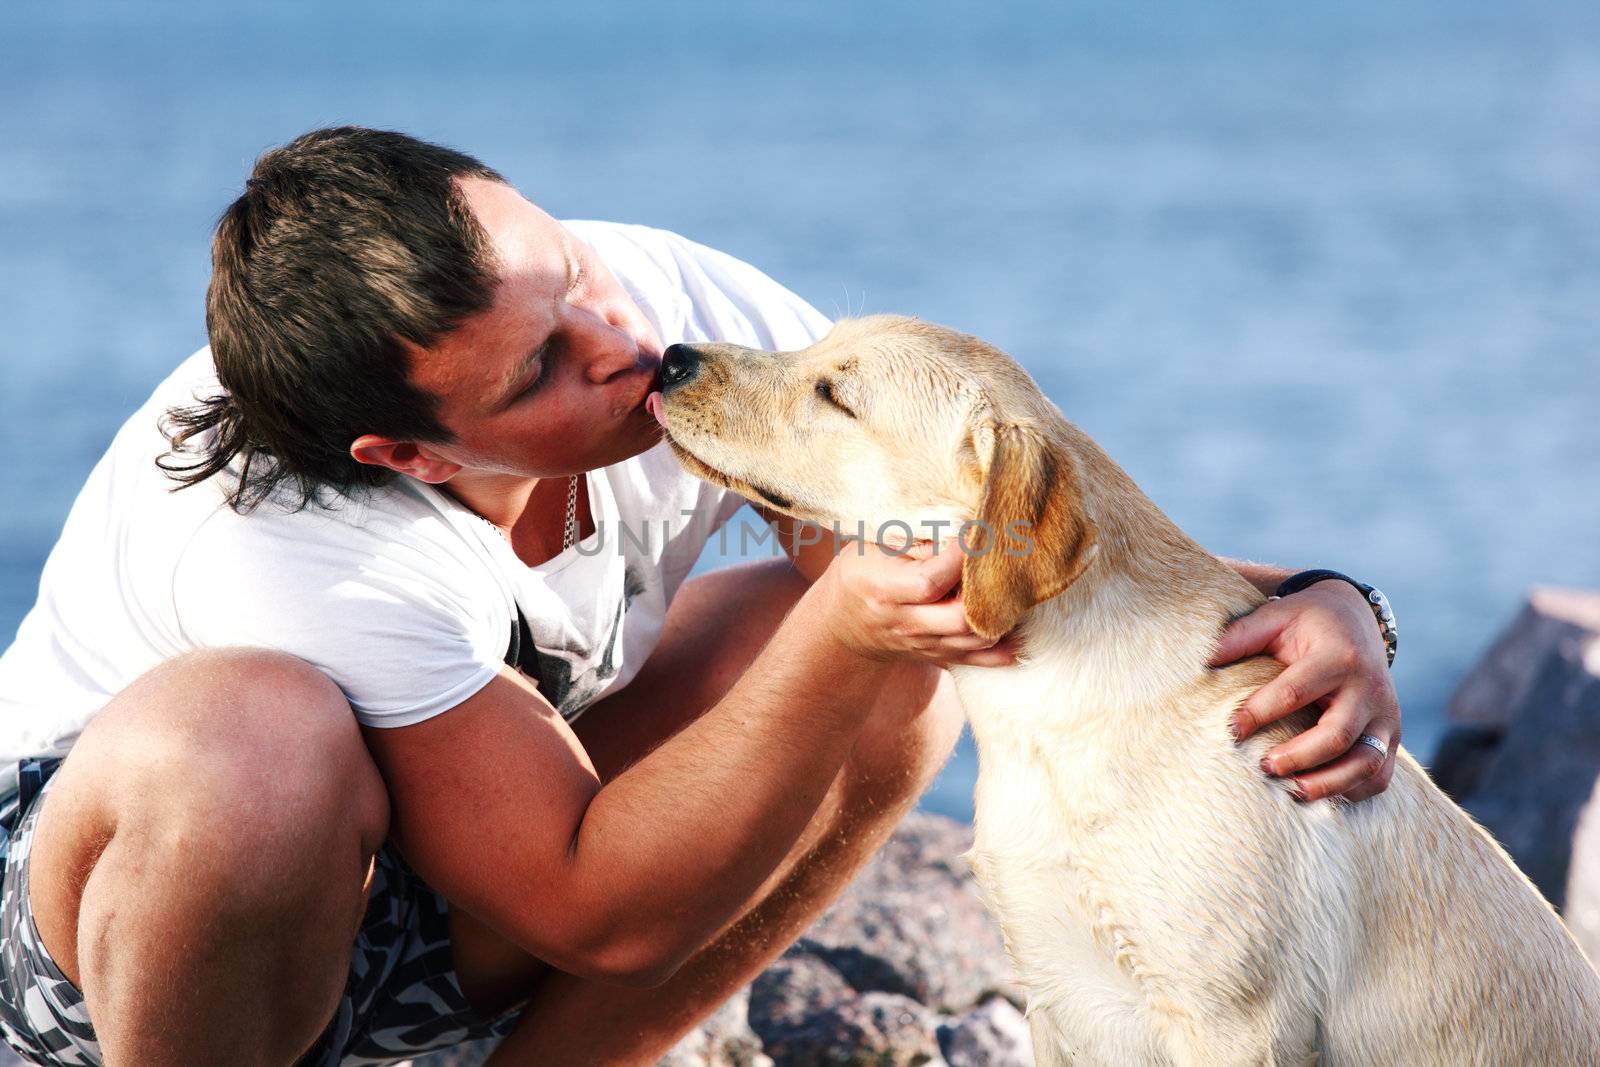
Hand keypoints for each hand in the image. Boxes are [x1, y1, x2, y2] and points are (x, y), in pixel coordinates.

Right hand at [818, 539, 1018, 667]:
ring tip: (1012, 586)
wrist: (845, 622)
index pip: (930, 582)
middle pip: (960, 619)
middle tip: (1003, 562)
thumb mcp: (873, 545)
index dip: (959, 559)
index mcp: (884, 590)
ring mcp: (922, 644)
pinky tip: (1020, 628)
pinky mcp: (936, 656)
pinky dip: (1003, 648)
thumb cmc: (863, 570)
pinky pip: (977, 659)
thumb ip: (914, 537)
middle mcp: (905, 623)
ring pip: (975, 640)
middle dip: (988, 591)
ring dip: (1001, 616)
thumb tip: (962, 523)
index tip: (978, 532)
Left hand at [1211, 580, 1399, 802]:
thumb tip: (1202, 661)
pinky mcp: (1391, 734)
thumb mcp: (1275, 616)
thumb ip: (1240, 636)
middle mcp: (1369, 688)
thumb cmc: (1307, 621)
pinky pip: (1380, 775)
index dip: (1261, 713)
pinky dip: (1353, 791)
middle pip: (1337, 735)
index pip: (1296, 692)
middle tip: (1264, 767)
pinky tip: (1319, 792)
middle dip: (1298, 757)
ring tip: (1290, 791)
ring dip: (1327, 784)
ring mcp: (1385, 715)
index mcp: (1338, 656)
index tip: (1232, 729)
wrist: (1356, 618)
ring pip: (1365, 762)